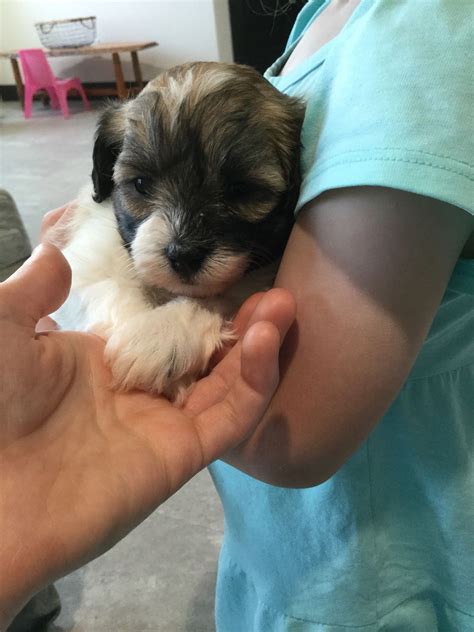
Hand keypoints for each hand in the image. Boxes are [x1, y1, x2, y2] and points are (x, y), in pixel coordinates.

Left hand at [0, 244, 294, 626]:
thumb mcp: (2, 328)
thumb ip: (33, 291)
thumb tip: (55, 255)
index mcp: (105, 364)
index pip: (167, 332)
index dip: (200, 307)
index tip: (227, 278)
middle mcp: (141, 394)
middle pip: (208, 357)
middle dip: (241, 324)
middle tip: (271, 293)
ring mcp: (164, 425)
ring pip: (228, 383)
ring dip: (259, 346)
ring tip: (281, 306)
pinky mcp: (182, 455)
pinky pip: (231, 415)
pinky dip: (256, 380)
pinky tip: (264, 340)